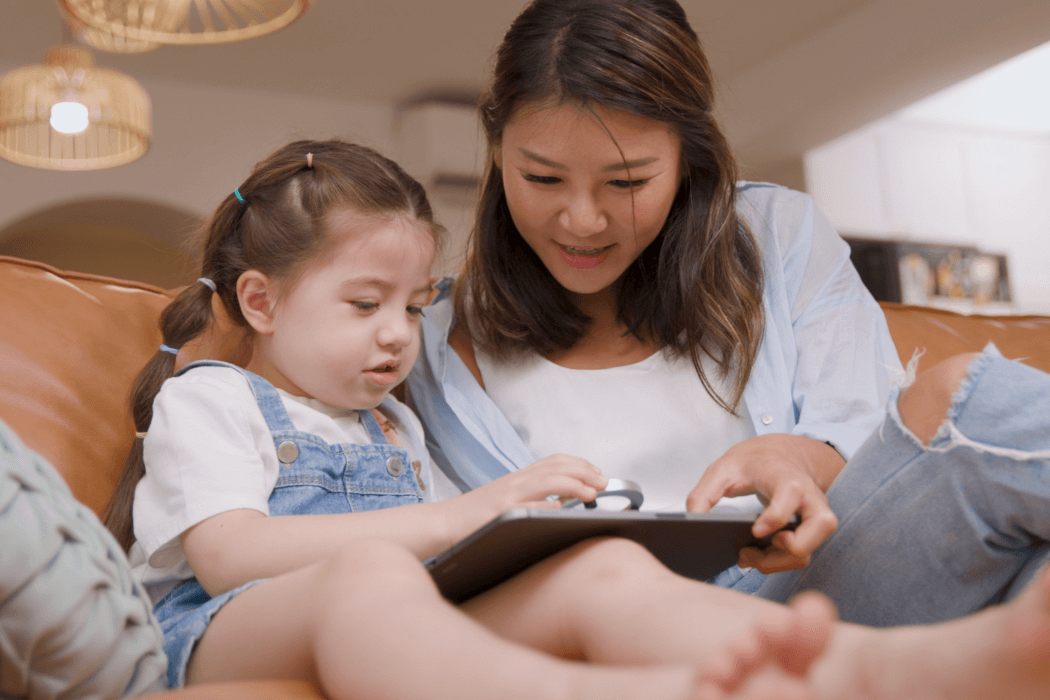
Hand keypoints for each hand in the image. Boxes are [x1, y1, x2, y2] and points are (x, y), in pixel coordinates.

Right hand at [443, 455, 607, 543]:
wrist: (443, 523)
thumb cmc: (476, 517)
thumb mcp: (508, 500)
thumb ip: (534, 497)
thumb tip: (564, 501)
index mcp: (519, 478)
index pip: (554, 461)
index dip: (579, 464)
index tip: (597, 472)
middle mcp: (516, 481)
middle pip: (556, 466)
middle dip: (584, 471)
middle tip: (603, 481)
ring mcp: (508, 494)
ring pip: (547, 480)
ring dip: (574, 484)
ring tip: (592, 492)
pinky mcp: (500, 510)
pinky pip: (529, 504)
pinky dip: (548, 505)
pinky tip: (561, 509)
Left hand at [685, 434, 842, 572]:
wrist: (778, 455)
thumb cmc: (753, 462)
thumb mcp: (721, 470)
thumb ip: (703, 494)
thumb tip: (692, 522)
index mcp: (786, 477)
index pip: (791, 495)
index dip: (776, 517)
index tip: (755, 530)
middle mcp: (809, 497)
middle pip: (820, 527)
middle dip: (789, 547)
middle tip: (758, 543)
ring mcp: (814, 516)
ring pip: (810, 549)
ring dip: (778, 562)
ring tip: (748, 555)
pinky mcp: (810, 531)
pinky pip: (802, 555)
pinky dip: (779, 562)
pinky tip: (757, 555)